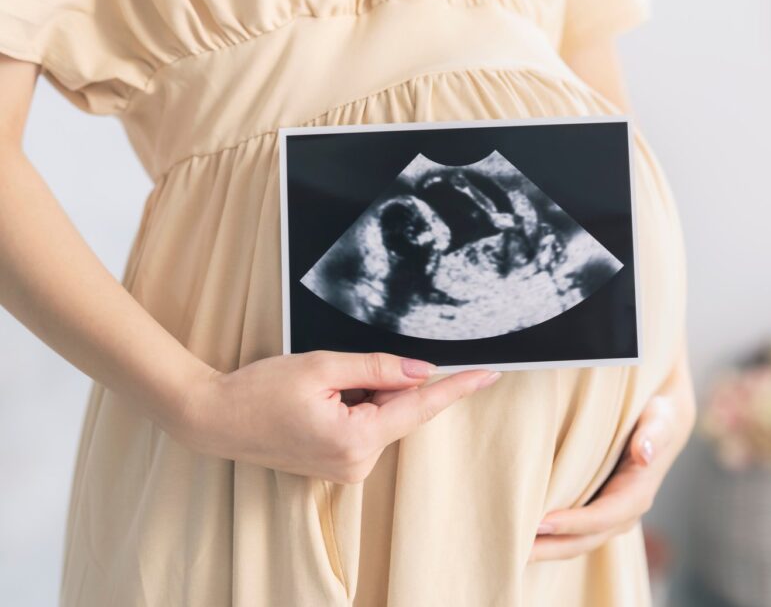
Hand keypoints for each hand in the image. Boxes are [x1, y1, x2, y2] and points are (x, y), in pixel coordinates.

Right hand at [176, 350, 500, 483]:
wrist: (214, 419)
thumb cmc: (259, 391)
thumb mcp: (321, 367)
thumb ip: (377, 368)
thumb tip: (422, 370)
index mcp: (356, 439)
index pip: (421, 407)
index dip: (458, 388)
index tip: (490, 374)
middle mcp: (357, 462)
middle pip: (399, 409)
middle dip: (383, 382)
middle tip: (340, 372)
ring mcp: (348, 468)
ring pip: (382, 416)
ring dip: (365, 394)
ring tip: (320, 389)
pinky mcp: (338, 465)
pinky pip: (365, 426)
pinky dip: (356, 406)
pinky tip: (322, 401)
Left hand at [529, 360, 695, 561]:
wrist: (661, 423)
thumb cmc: (657, 416)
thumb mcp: (660, 418)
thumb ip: (654, 433)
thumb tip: (644, 452)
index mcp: (638, 494)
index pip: (603, 516)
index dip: (574, 523)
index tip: (541, 523)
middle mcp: (625, 513)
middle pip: (586, 540)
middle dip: (552, 547)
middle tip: (516, 550)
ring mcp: (610, 516)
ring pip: (577, 541)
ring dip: (547, 549)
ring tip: (513, 550)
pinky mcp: (597, 511)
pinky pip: (573, 531)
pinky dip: (551, 538)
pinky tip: (524, 536)